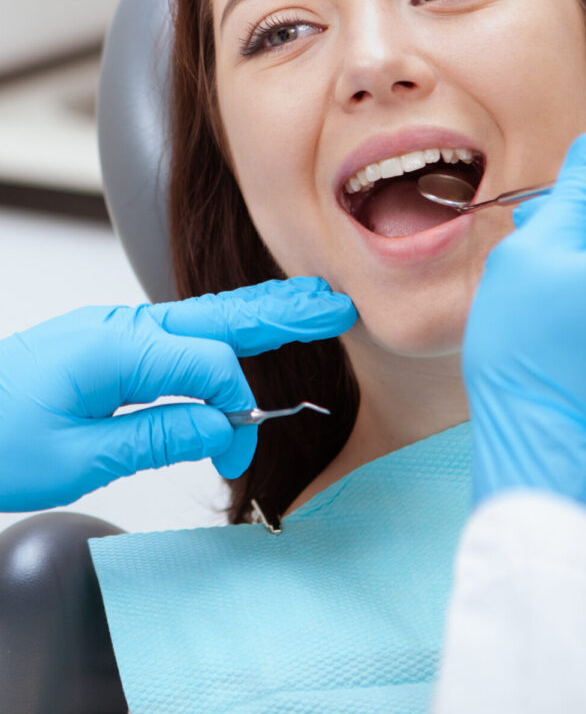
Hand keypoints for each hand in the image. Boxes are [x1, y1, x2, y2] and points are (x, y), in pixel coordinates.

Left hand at [0, 278, 355, 510]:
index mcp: (116, 350)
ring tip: (310, 303)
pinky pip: (183, 329)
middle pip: (221, 315)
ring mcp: (118, 331)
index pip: (208, 367)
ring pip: (207, 314)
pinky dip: (226, 325)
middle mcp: (123, 329)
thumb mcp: (75, 456)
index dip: (236, 406)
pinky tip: (250, 324)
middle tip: (335, 307)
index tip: (236, 452)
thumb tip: (223, 428)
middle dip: (282, 313)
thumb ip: (156, 436)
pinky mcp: (114, 344)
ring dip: (262, 311)